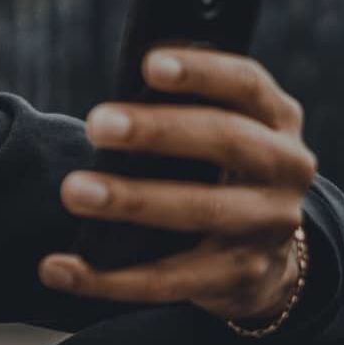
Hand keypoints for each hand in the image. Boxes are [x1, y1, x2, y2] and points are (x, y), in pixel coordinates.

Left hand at [38, 47, 315, 321]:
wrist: (266, 254)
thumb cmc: (217, 167)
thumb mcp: (220, 127)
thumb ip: (183, 106)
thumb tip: (118, 93)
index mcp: (275, 118)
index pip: (245, 83)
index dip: (201, 71)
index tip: (149, 65)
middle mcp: (284, 168)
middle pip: (226, 139)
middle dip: (159, 131)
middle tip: (97, 124)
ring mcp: (268, 226)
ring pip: (201, 211)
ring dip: (133, 201)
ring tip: (74, 191)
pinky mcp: (240, 276)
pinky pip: (169, 280)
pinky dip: (108, 278)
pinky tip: (59, 268)